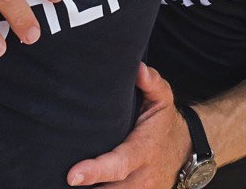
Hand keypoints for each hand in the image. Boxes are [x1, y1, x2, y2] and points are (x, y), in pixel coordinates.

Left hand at [67, 64, 187, 186]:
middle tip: (58, 178)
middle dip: (87, 188)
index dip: (96, 171)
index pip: (119, 164)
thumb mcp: (163, 98)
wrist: (187, 152)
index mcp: (144, 150)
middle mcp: (143, 177)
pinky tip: (84, 186)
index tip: (72, 175)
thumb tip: (137, 68)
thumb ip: (152, 82)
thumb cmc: (165, 122)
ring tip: (63, 183)